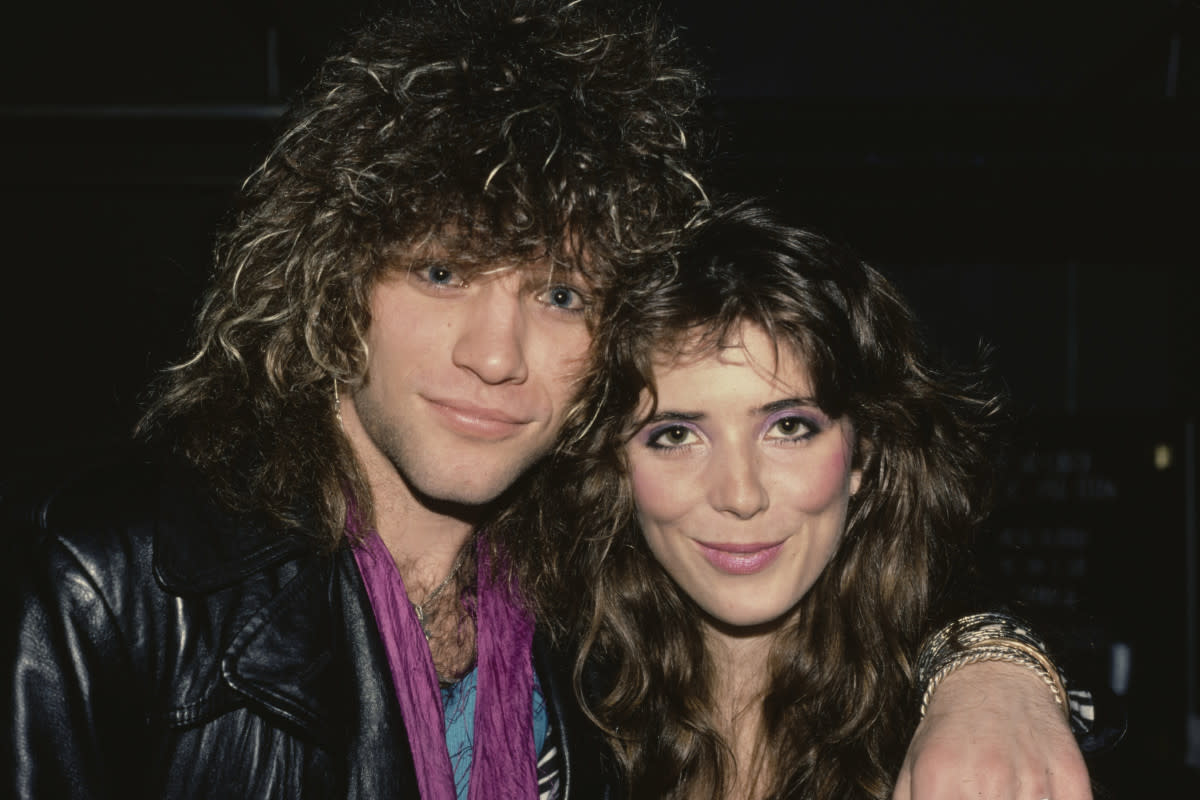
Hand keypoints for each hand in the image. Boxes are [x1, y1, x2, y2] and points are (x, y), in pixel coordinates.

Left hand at [892, 661, 1090, 798]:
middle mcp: (987, 778)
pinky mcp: (1071, 776)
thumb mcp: (914, 764)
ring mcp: (1032, 778)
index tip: (954, 799)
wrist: (994, 675)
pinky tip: (1033, 792)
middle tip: (977, 792)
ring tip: (1003, 789)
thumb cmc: (950, 728)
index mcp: (940, 777)